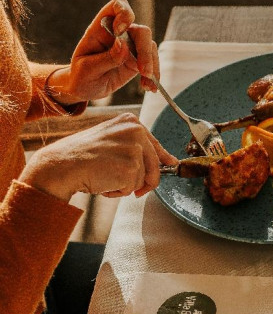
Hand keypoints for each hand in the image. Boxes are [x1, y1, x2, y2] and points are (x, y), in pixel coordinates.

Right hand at [20, 114, 178, 200]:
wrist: (61, 165)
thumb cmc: (81, 154)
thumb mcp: (111, 140)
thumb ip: (136, 146)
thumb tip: (169, 161)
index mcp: (131, 121)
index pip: (155, 144)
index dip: (163, 158)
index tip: (171, 163)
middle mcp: (136, 131)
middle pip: (155, 164)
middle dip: (148, 181)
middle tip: (139, 192)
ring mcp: (134, 149)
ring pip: (143, 178)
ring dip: (125, 186)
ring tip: (104, 178)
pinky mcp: (131, 167)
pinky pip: (132, 188)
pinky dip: (118, 192)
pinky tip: (103, 183)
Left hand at [47, 0, 158, 104]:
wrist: (85, 88)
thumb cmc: (81, 76)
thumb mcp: (87, 69)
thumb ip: (106, 58)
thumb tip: (124, 46)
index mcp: (101, 29)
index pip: (117, 6)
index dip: (123, 13)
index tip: (120, 31)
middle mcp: (119, 34)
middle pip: (141, 30)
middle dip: (144, 50)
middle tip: (143, 70)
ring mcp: (131, 47)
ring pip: (150, 47)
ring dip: (152, 65)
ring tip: (147, 85)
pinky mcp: (138, 60)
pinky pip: (153, 63)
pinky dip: (154, 76)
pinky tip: (150, 87)